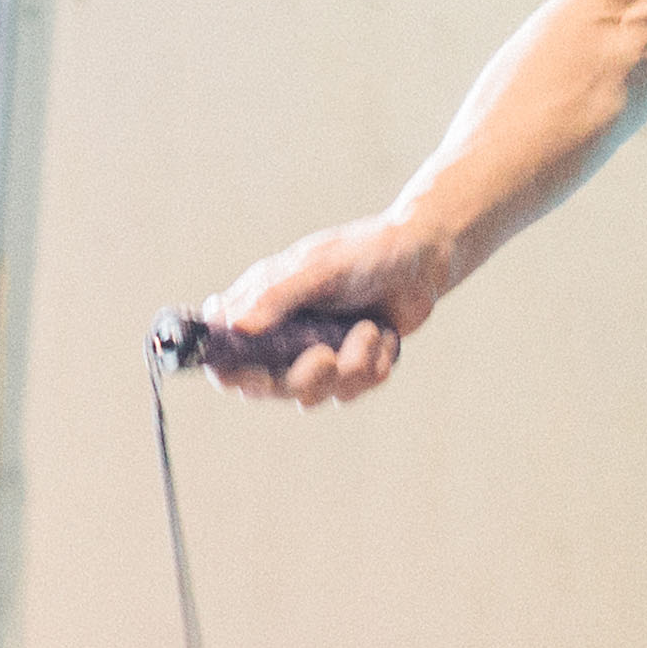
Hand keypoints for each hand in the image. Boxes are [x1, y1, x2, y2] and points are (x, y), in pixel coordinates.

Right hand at [190, 220, 449, 406]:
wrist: (422, 260)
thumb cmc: (365, 252)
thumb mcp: (319, 267)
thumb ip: (276, 297)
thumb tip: (236, 328)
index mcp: (260, 306)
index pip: (224, 352)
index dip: (229, 371)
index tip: (257, 374)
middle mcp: (281, 336)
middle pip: (266, 387)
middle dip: (304, 376)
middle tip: (327, 355)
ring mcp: (313, 355)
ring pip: (312, 395)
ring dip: (348, 367)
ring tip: (369, 329)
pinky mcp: (347, 369)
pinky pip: (350, 392)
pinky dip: (372, 365)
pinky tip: (383, 336)